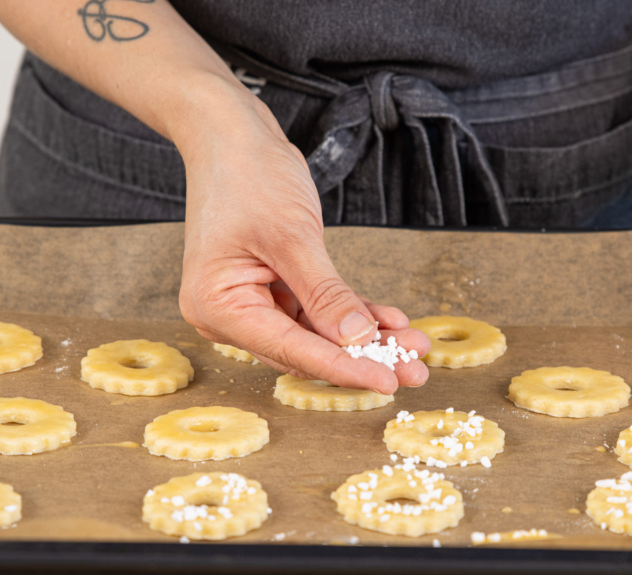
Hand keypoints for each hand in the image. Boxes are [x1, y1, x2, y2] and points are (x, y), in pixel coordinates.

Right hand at [176, 79, 429, 393]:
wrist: (229, 135)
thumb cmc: (247, 175)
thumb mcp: (292, 235)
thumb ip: (326, 293)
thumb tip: (358, 340)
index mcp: (217, 306)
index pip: (291, 350)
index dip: (344, 369)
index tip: (387, 382)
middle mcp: (228, 314)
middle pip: (305, 349)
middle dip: (362, 357)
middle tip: (415, 368)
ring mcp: (249, 302)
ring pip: (315, 334)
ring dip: (364, 338)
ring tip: (413, 343)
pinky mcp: (270, 289)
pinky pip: (315, 311)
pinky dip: (351, 313)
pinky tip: (390, 319)